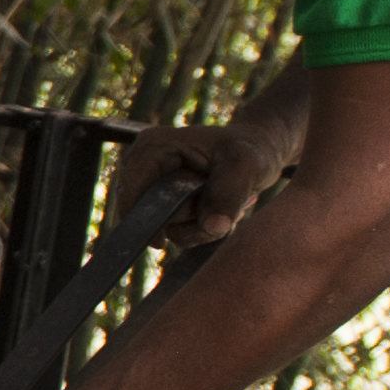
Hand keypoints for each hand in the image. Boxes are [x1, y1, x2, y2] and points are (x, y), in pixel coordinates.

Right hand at [115, 102, 305, 242]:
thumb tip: (214, 227)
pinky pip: (173, 230)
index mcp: (155, 147)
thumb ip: (229, 194)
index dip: (144, 218)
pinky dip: (197, 229)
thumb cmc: (250, 150)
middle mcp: (147, 164)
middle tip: (220, 212)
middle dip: (185, 222)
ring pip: (162, 227)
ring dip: (195, 228)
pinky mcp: (165, 201)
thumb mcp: (246, 166)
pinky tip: (215, 212)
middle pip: (146, 214)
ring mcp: (154, 183)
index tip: (162, 242)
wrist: (258, 152)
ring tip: (222, 209)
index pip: (131, 190)